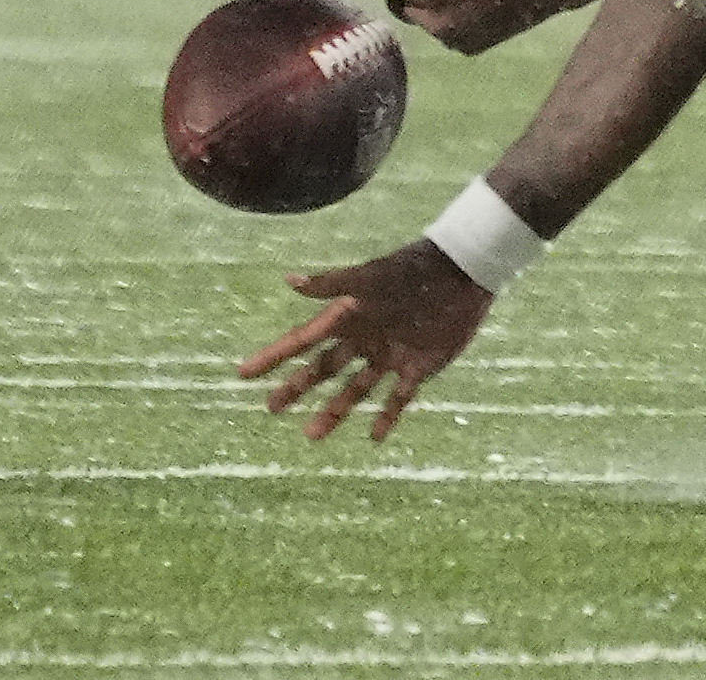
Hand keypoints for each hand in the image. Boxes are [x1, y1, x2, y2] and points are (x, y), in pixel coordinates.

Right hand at [239, 238, 491, 442]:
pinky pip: (398, 398)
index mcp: (349, 318)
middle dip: (298, 388)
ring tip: (312, 435)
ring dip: (335, 411)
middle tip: (271, 407)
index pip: (302, 341)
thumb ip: (334, 283)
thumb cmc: (414, 269)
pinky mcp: (419, 367)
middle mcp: (364, 340)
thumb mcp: (372, 277)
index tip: (242, 374)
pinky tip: (374, 436)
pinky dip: (387, 417)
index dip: (273, 357)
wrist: (463, 271)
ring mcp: (390, 356)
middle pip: (323, 370)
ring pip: (355, 390)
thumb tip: (290, 280)